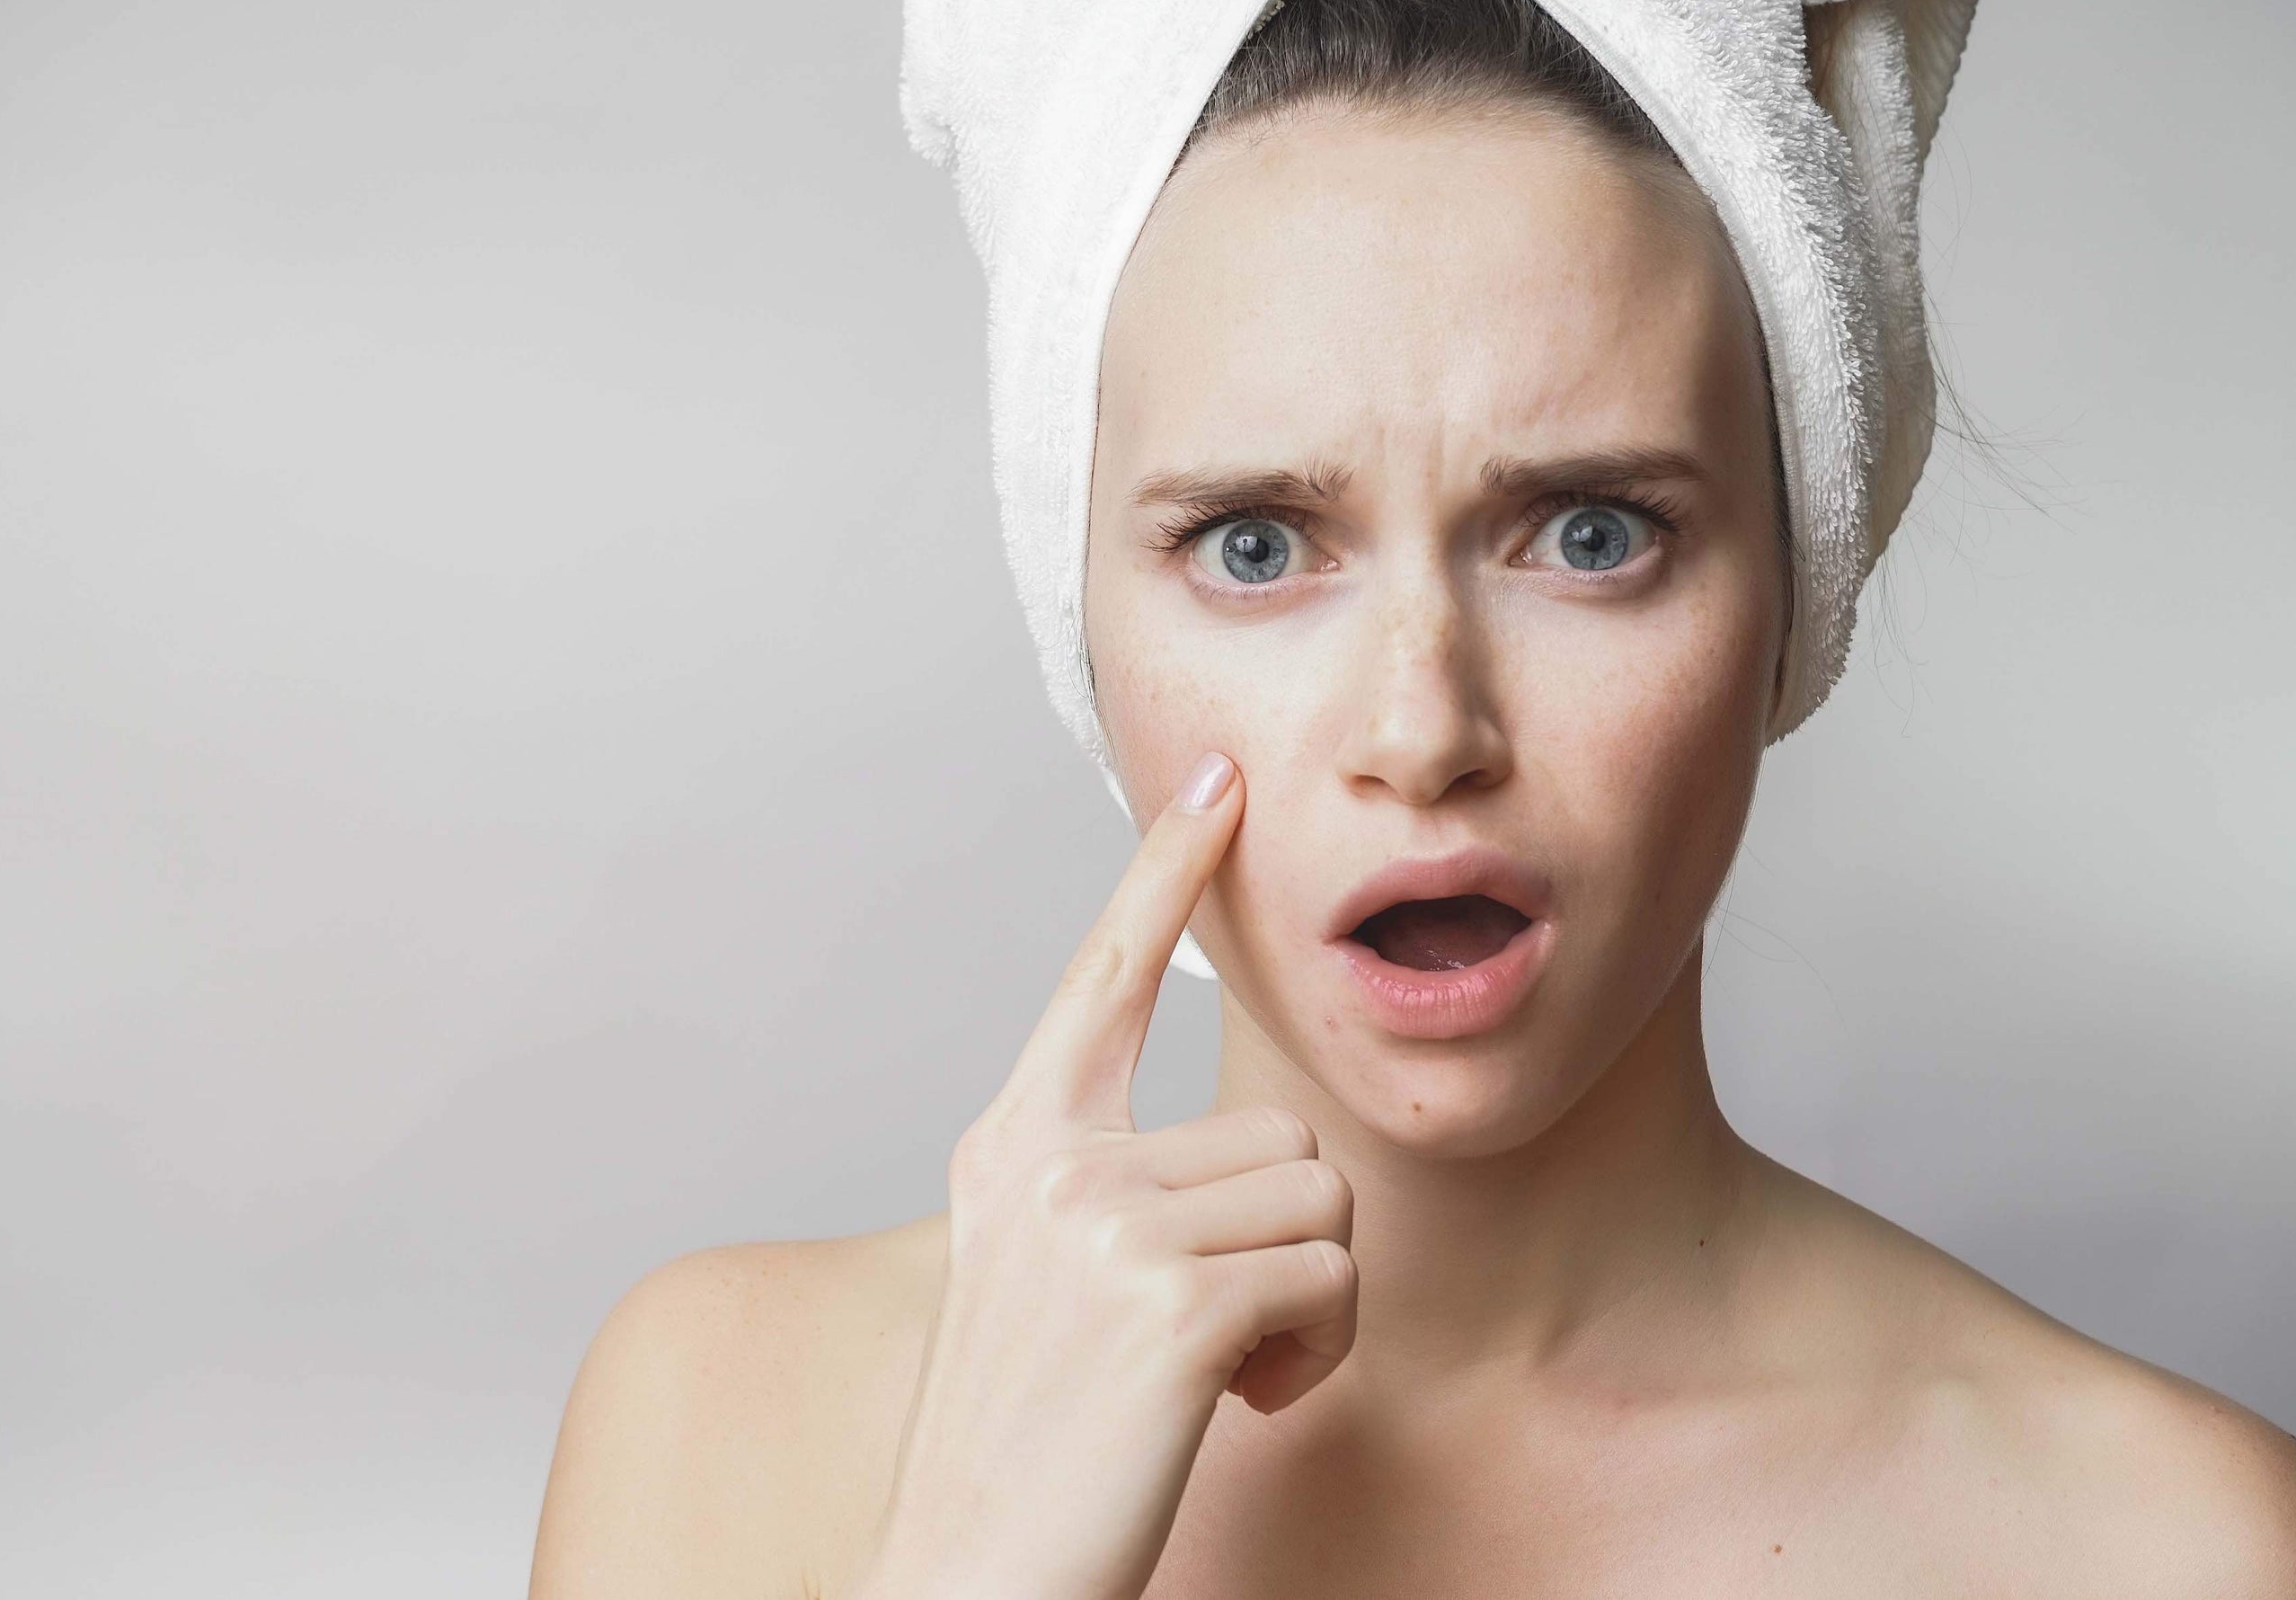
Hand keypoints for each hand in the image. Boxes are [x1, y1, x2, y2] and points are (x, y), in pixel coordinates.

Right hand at [855, 751, 1357, 1599]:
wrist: (965, 1586)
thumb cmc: (1025, 1454)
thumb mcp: (1040, 1286)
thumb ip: (1106, 1193)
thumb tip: (1240, 1165)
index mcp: (1013, 1150)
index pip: (1099, 979)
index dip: (1166, 871)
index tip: (1219, 777)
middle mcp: (1049, 1166)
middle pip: (1278, 1134)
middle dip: (1284, 1244)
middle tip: (1207, 1339)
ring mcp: (1103, 1226)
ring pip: (1319, 1203)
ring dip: (1302, 1302)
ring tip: (1211, 1373)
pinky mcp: (1170, 1301)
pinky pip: (1329, 1282)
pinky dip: (1310, 1355)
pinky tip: (1231, 1403)